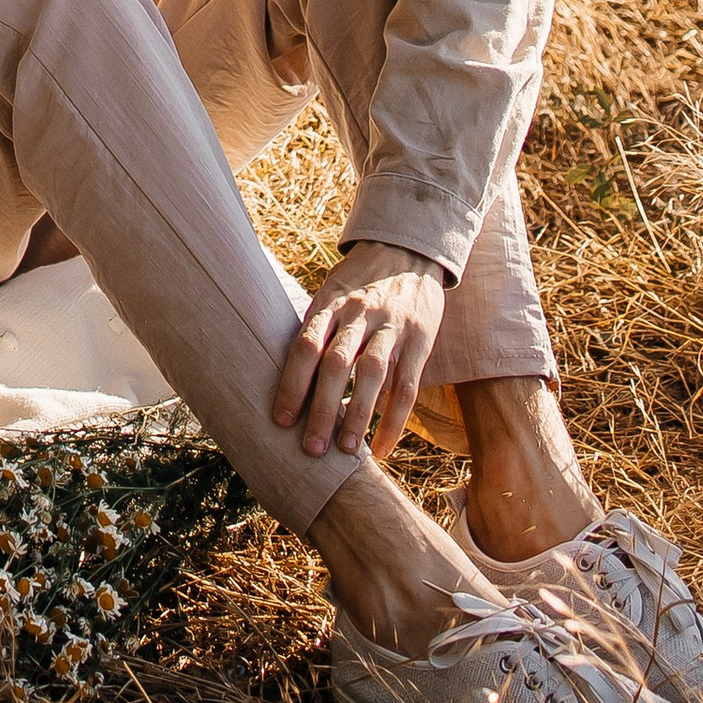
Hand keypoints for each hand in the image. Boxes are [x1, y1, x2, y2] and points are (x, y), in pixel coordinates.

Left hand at [273, 240, 447, 460]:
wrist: (408, 251)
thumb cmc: (359, 283)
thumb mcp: (331, 292)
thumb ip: (315, 328)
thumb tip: (285, 377)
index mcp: (330, 303)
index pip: (306, 345)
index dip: (292, 384)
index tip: (281, 420)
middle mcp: (359, 313)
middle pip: (337, 363)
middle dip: (322, 409)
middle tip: (310, 449)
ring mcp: (392, 326)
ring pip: (373, 374)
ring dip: (359, 415)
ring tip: (347, 451)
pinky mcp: (420, 340)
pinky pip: (407, 385)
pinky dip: (395, 420)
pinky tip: (384, 447)